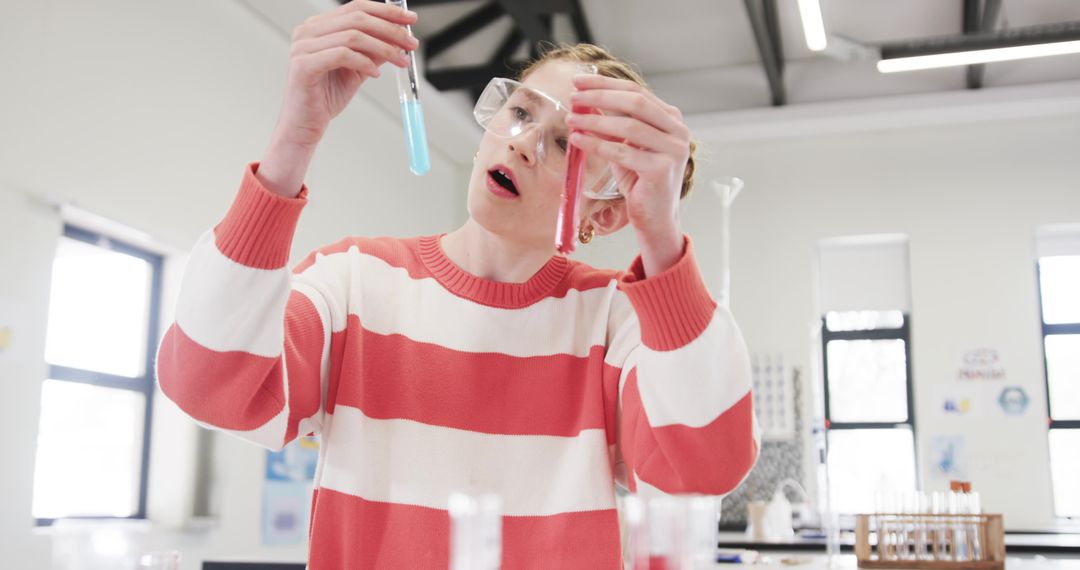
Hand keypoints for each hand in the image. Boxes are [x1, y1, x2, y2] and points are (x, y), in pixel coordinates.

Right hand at [277, 0, 418, 148]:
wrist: (305, 125)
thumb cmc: (325, 97)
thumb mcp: (358, 69)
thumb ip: (374, 51)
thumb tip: (399, 39)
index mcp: (319, 26)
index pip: (357, 8)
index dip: (386, 12)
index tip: (410, 20)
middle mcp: (308, 31)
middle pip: (357, 18)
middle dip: (390, 29)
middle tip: (411, 43)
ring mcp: (303, 46)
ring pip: (353, 36)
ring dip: (383, 48)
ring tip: (400, 61)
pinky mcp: (304, 64)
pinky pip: (343, 55)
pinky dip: (365, 62)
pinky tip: (376, 73)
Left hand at [565, 75, 690, 273]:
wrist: (655, 217)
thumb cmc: (639, 180)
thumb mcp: (625, 145)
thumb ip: (613, 124)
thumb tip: (584, 101)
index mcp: (671, 119)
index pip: (636, 91)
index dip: (606, 84)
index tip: (579, 80)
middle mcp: (677, 131)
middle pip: (635, 102)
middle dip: (600, 96)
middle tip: (573, 96)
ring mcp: (673, 150)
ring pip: (629, 126)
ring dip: (595, 120)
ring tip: (570, 119)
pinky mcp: (662, 169)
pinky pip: (623, 152)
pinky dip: (597, 144)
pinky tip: (578, 140)